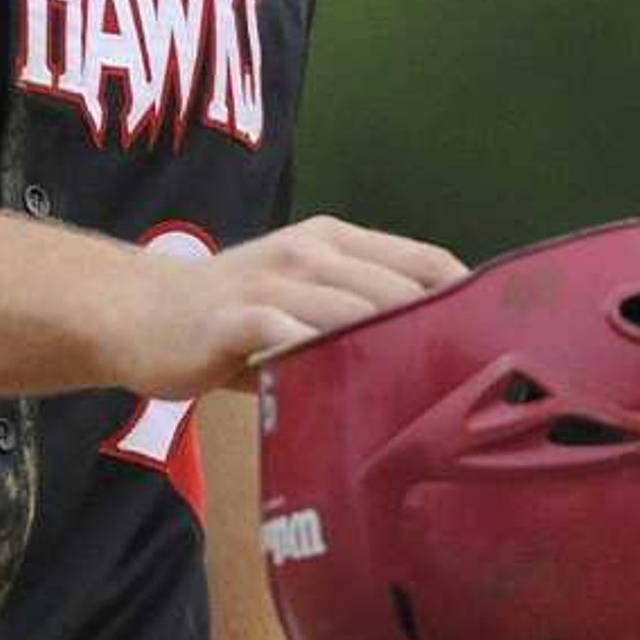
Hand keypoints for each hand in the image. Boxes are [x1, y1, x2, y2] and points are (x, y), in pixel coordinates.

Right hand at [115, 215, 465, 402]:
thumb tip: (431, 364)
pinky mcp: (235, 316)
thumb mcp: (301, 300)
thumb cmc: (231, 317)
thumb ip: (355, 319)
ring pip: (351, 310)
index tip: (502, 349)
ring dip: (392, 351)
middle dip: (440, 336)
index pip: (424, 262)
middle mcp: (310, 251)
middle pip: (398, 289)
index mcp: (335, 241)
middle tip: (479, 390)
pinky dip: (320, 355)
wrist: (137, 311)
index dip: (468, 302)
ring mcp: (272, 280)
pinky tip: (347, 391)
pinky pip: (287, 332)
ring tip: (430, 397)